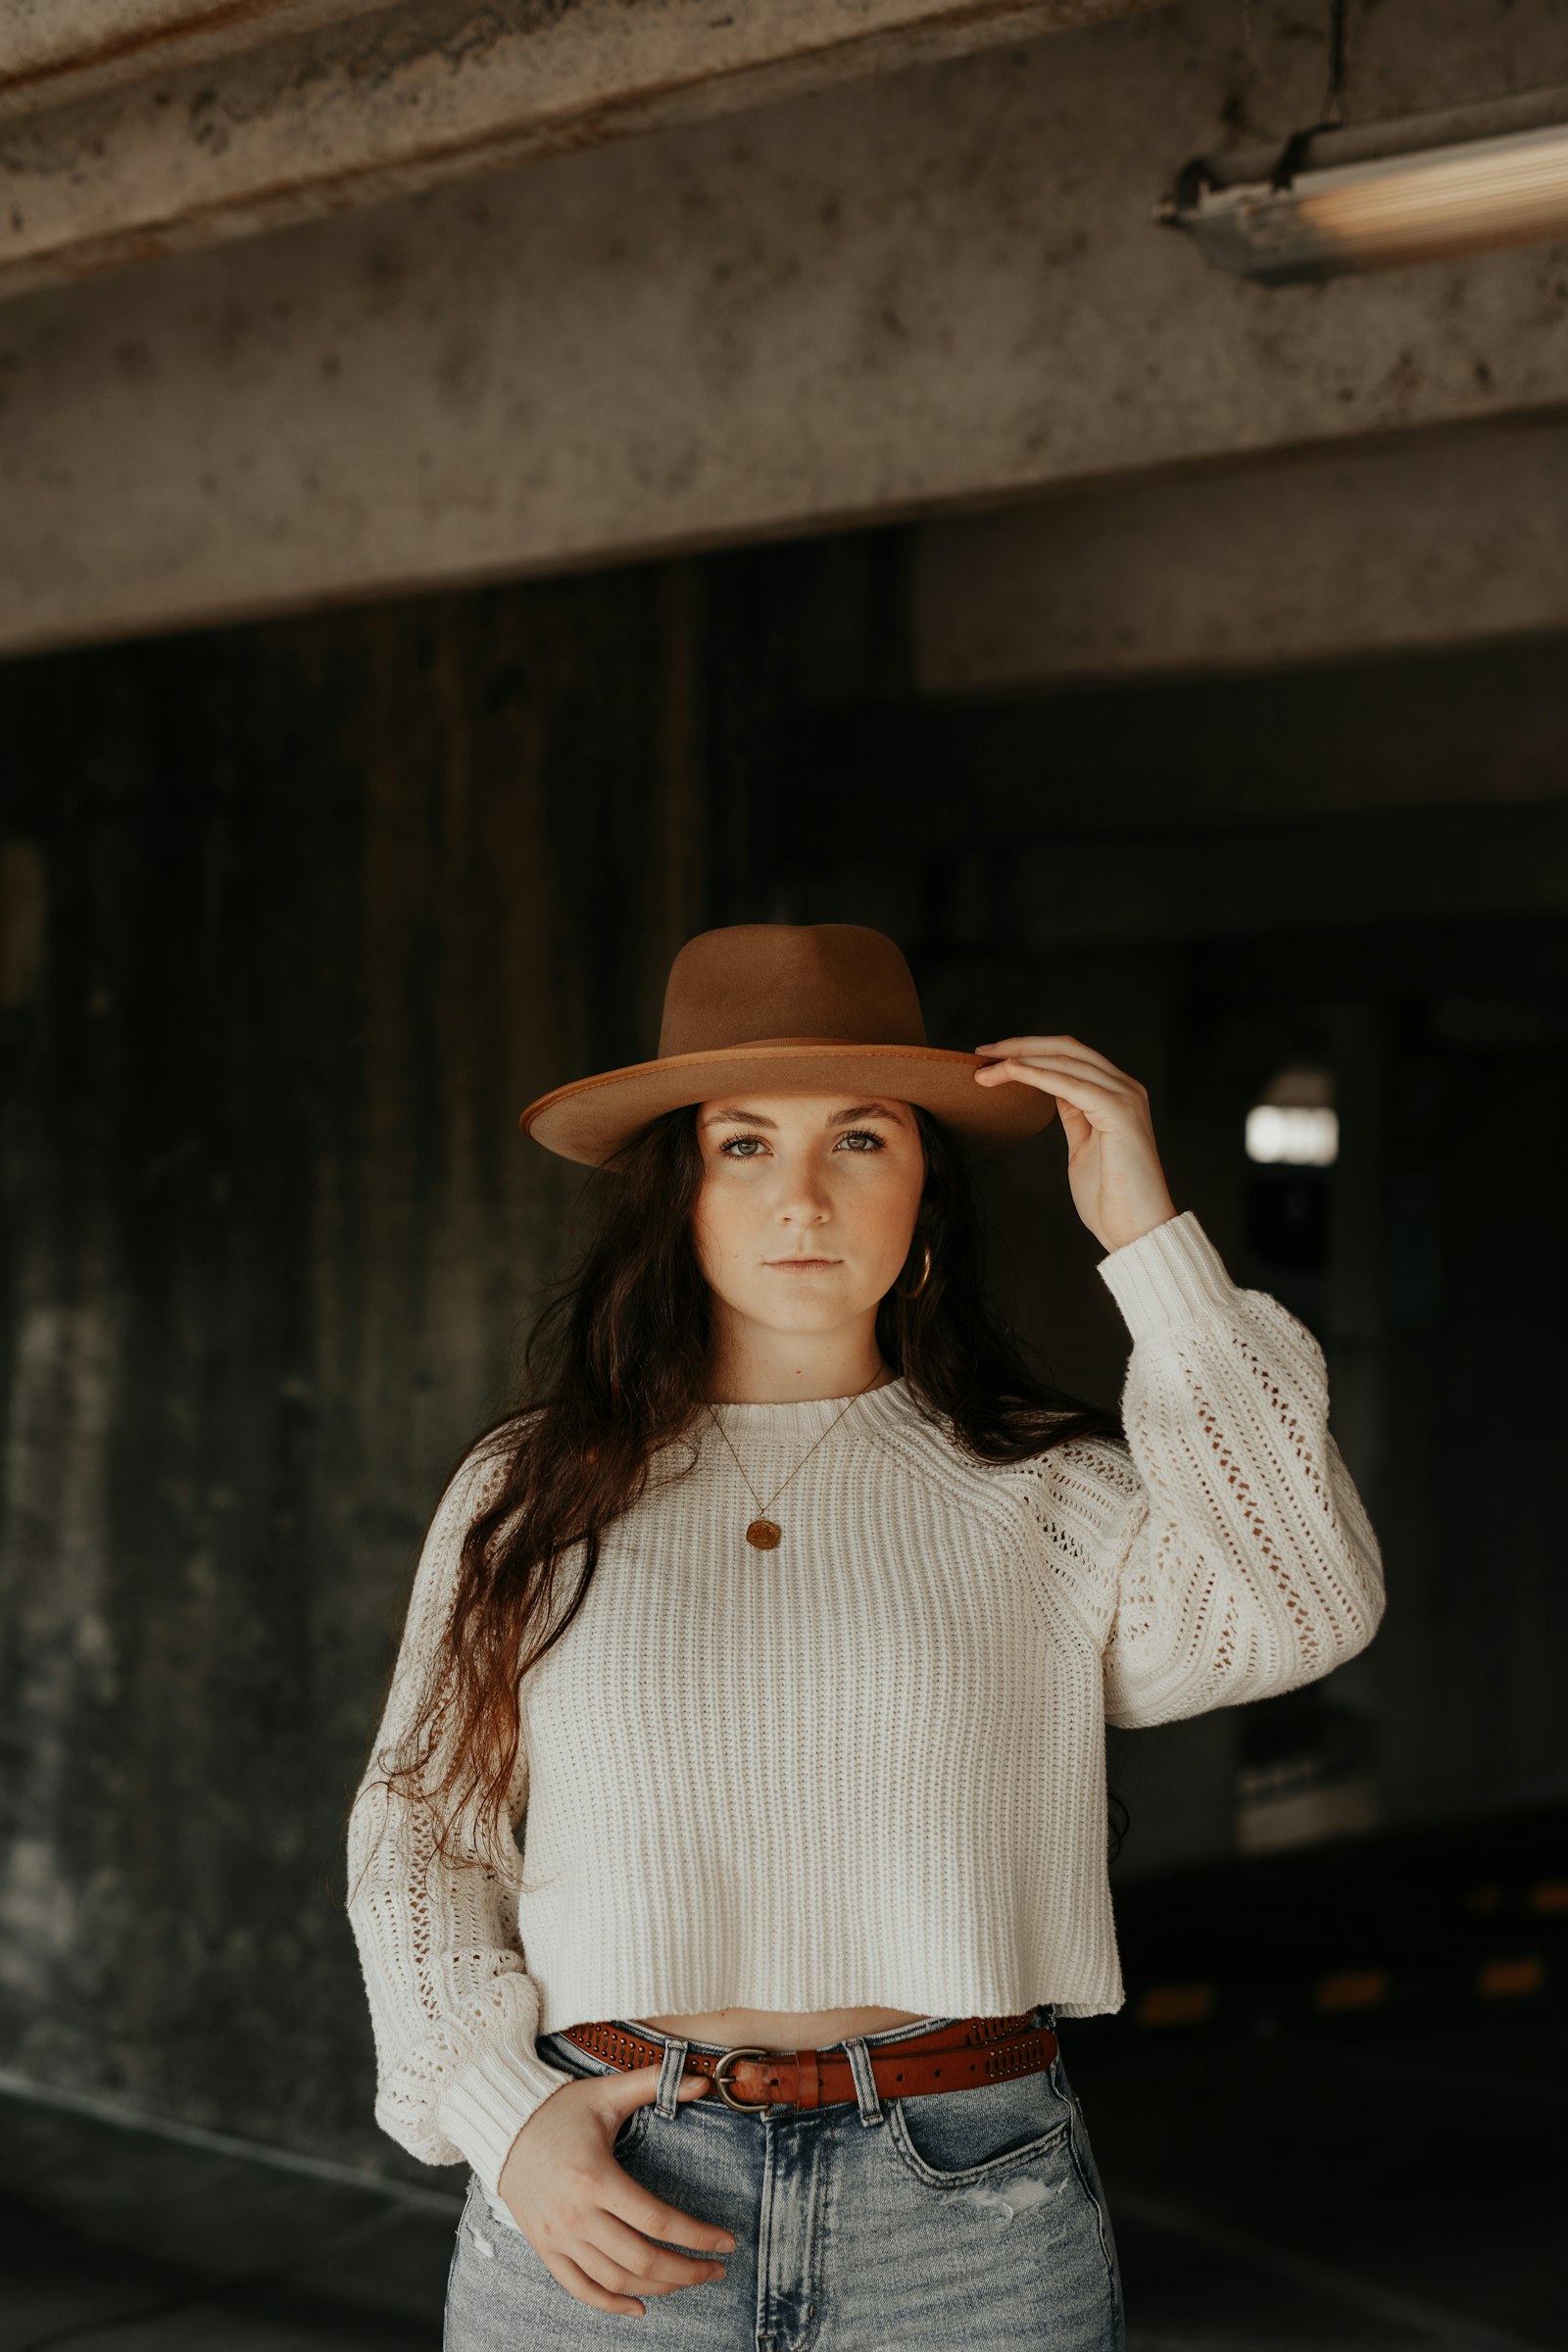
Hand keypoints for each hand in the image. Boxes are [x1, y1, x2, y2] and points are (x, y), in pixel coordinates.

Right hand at [497, 2065, 735, 2315]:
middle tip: (716, 2269)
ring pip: (615, 2280)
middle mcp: (576, 2215)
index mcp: (597, 2178)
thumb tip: (702, 2081)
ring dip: (658, 2287)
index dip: (698, 2236)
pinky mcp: (544, 2248)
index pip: (658, 2221)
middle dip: (687, 2270)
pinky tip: (640, 2306)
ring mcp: (558, 2237)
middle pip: (642, 2260)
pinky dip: (611, 2304)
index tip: (727, 2243)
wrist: (501, 2125)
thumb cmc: (558, 2108)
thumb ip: (653, 2083)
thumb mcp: (606, 2093)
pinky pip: (580, 2289)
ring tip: (687, 2279)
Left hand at [972, 1033, 1178, 1254]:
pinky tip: (1011, 1073)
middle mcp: (1125, 1088)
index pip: (1070, 1056)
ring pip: (1066, 1060)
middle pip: (1066, 1048)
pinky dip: (1037, 1075)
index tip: (992, 1057)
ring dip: (1021, 1059)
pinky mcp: (1119, 1112)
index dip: (1030, 1051)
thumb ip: (1074, 1113)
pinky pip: (1070, 1084)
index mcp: (1116, 1094)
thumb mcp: (1083, 1144)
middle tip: (981, 1053)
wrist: (1136, 1231)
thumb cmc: (1111, 1196)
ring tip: (986, 1068)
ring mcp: (1125, 1097)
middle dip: (1020, 1046)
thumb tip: (1053, 1091)